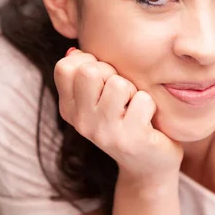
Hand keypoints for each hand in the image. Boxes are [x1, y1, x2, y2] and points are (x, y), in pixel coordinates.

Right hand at [54, 49, 183, 184]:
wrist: (148, 164)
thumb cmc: (126, 119)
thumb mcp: (100, 97)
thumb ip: (86, 73)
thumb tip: (74, 50)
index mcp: (69, 108)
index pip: (65, 67)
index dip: (89, 62)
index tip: (102, 78)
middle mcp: (81, 122)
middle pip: (89, 71)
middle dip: (111, 73)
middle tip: (121, 93)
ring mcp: (104, 133)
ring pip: (118, 84)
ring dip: (133, 90)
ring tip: (133, 107)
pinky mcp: (130, 139)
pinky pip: (142, 100)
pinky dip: (149, 105)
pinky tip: (146, 121)